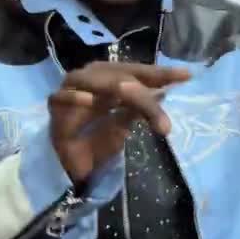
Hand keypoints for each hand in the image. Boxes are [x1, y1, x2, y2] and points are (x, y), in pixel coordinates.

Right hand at [49, 62, 190, 182]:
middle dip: (141, 85)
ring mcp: (70, 90)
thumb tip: (164, 90)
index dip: (159, 72)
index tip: (185, 75)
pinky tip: (89, 101)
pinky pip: (62, 98)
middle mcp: (90, 79)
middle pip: (117, 75)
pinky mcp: (54, 108)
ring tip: (132, 91)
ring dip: (113, 86)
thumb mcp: (125, 124)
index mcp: (108, 79)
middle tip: (164, 92)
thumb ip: (140, 108)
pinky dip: (75, 98)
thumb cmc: (98, 141)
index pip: (136, 71)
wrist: (72, 167)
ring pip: (92, 81)